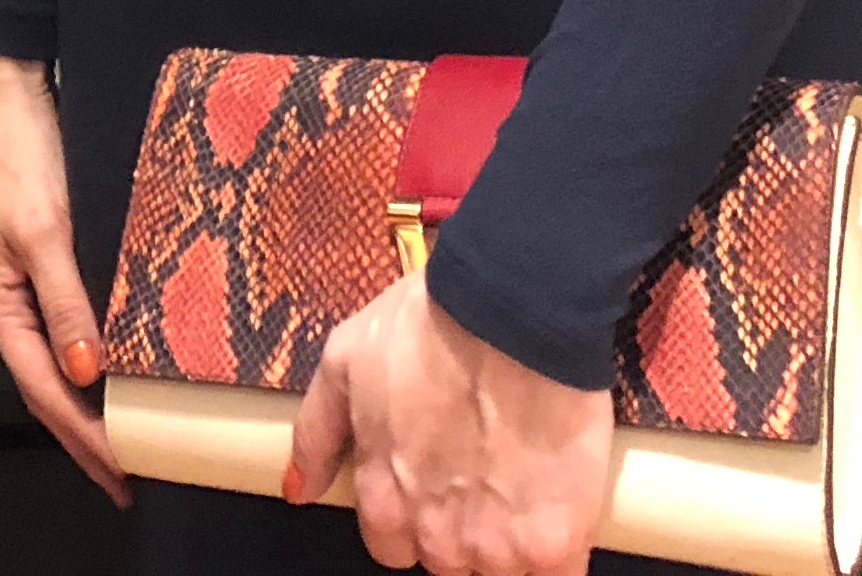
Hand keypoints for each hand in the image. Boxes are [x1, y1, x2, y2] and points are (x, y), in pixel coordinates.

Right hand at [0, 50, 123, 504]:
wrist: (9, 97)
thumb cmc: (17, 156)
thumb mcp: (45, 232)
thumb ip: (67, 303)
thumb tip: (87, 372)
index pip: (45, 392)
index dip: (83, 437)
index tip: (119, 473)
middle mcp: (7, 301)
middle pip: (49, 385)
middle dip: (87, 433)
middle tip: (131, 471)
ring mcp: (24, 281)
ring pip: (60, 358)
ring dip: (91, 400)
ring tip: (130, 433)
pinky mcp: (44, 258)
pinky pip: (70, 323)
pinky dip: (96, 354)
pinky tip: (122, 363)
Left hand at [291, 268, 610, 575]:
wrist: (513, 311)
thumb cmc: (431, 322)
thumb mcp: (346, 358)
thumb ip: (316, 432)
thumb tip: (298, 488)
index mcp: (383, 500)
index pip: (392, 547)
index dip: (416, 515)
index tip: (439, 480)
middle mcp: (433, 537)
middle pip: (447, 561)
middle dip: (463, 526)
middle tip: (486, 468)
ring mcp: (493, 547)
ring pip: (500, 572)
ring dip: (512, 539)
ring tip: (527, 480)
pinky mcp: (552, 545)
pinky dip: (559, 555)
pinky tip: (563, 514)